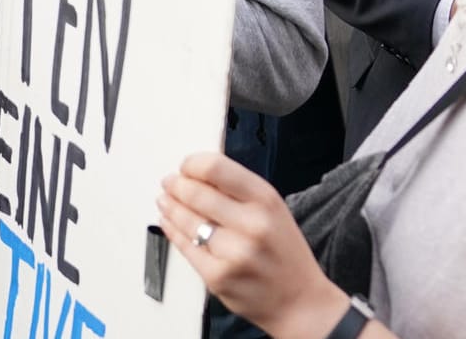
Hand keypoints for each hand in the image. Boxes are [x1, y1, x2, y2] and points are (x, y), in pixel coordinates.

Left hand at [158, 153, 350, 335]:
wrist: (300, 302)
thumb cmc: (283, 252)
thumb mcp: (273, 210)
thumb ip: (238, 190)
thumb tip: (197, 172)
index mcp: (266, 200)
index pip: (216, 168)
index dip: (192, 164)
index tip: (185, 166)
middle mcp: (252, 224)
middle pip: (195, 192)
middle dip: (175, 185)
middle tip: (169, 182)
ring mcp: (234, 253)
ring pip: (186, 220)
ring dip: (170, 206)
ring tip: (165, 200)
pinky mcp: (218, 277)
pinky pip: (185, 247)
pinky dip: (172, 231)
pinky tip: (169, 222)